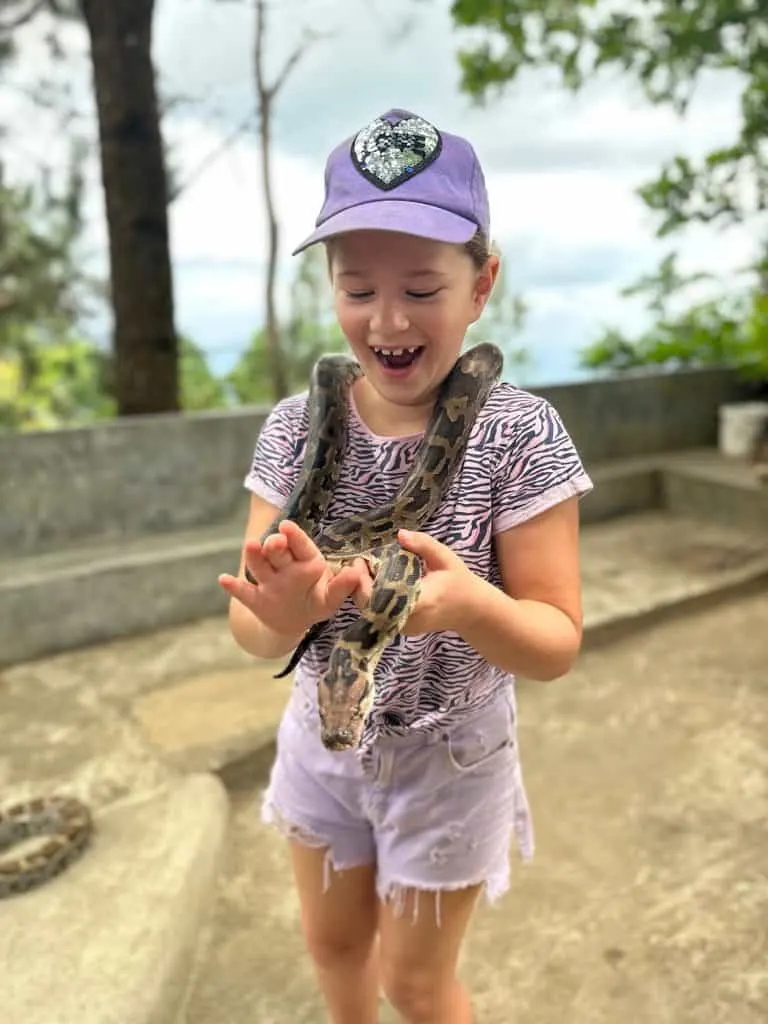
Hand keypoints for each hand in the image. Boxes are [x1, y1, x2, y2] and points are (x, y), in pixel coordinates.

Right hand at [218, 520, 369, 635]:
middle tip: (274, 541)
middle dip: (275, 546)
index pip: (301, 547)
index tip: (287, 526)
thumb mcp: (330, 598)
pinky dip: (233, 587)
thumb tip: (355, 573)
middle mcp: (284, 568)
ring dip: (255, 557)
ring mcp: (268, 583)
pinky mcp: (255, 599)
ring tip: (250, 547)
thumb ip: (341, 587)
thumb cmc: (314, 601)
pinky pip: (244, 593)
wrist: (291, 621)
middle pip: (278, 554)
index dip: (295, 537)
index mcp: (306, 562)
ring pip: (260, 567)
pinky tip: (223, 579)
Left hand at [352, 529, 475, 635]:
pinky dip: (372, 599)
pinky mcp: (401, 630)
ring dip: (363, 591)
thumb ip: (423, 544)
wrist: (470, 611)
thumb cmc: (458, 582)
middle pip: (371, 607)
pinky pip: (378, 615)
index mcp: (420, 601)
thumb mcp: (445, 558)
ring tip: (364, 569)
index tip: (362, 561)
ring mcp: (403, 627)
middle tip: (358, 562)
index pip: (383, 598)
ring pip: (372, 613)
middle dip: (359, 584)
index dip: (366, 582)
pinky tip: (373, 581)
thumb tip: (400, 534)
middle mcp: (408, 619)